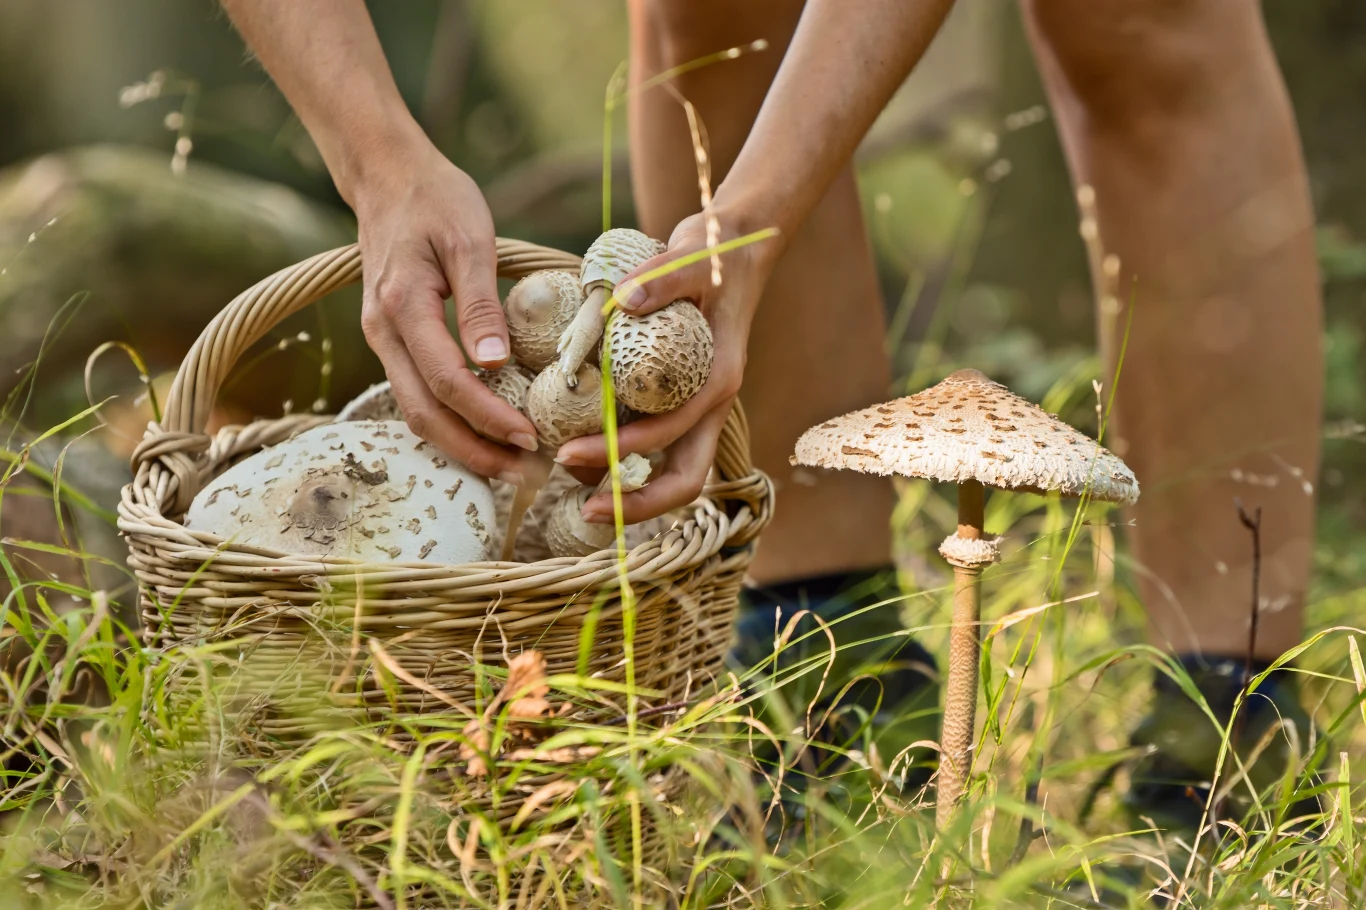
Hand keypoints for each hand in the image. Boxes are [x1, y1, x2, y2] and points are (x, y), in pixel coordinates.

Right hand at [352, 138, 538, 482]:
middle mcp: (383, 331)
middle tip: (525, 475)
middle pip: (424, 414)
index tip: (529, 437)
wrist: (386, 175)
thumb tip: (496, 365)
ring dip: (462, 444)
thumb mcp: (469, 238)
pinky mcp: (392, 340)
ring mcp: (382, 339)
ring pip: (417, 410)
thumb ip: (481, 303)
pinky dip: (451, 422)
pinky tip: (485, 434)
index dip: (488, 417)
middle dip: (474, 452)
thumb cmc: (435, 197)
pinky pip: (418, 394)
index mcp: (403, 306)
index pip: (447, 381)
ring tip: (510, 466)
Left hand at [554, 209, 780, 522]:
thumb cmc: (715, 255)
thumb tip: (628, 299)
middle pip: (685, 480)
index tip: (567, 452)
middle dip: (637, 504)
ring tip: (571, 477)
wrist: (734, 250)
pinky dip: (622, 455)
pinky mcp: (683, 400)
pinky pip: (657, 445)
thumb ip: (663, 278)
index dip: (620, 454)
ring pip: (671, 470)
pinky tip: (582, 445)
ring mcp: (698, 406)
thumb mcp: (690, 257)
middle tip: (584, 511)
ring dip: (626, 486)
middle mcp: (710, 404)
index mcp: (716, 381)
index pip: (671, 437)